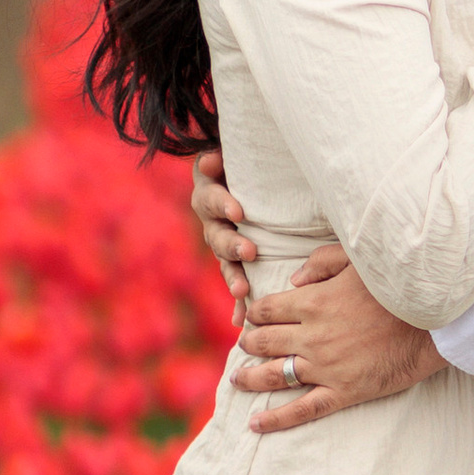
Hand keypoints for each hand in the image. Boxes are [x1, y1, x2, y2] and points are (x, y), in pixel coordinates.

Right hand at [192, 151, 255, 313]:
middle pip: (216, 235)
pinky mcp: (236, 263)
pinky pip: (236, 284)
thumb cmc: (254, 163)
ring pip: (224, 263)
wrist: (264, 181)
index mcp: (210, 192)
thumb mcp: (241, 154)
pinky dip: (238, 304)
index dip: (221, 204)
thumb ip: (223, 157)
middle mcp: (212, 220)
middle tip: (249, 252)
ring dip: (233, 277)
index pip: (209, 197)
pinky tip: (241, 319)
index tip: (238, 211)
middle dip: (232, 245)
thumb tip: (211, 160)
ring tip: (243, 292)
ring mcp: (223, 244)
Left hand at [232, 247, 443, 433]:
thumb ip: (320, 263)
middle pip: (264, 341)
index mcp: (313, 301)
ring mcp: (326, 367)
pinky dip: (276, 419)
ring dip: (250, 378)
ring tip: (237, 380)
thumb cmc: (399, 287)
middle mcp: (313, 336)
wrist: (437, 323)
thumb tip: (291, 280)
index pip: (266, 309)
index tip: (251, 316)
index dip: (253, 313)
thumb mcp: (358, 260)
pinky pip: (303, 409)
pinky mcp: (344, 391)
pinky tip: (256, 424)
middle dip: (249, 343)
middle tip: (244, 346)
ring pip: (276, 375)